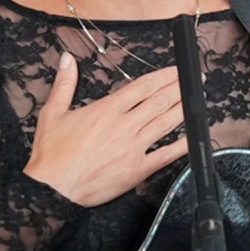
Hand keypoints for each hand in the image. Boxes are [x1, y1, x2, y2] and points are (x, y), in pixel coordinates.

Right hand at [24, 53, 187, 205]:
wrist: (52, 191)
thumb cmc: (51, 155)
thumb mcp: (53, 113)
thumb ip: (64, 84)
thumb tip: (66, 59)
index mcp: (107, 110)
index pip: (143, 87)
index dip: (164, 76)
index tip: (177, 70)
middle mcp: (124, 126)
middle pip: (159, 101)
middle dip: (180, 87)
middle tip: (195, 79)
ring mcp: (133, 148)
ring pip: (166, 123)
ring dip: (184, 108)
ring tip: (198, 98)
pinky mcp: (137, 170)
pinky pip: (165, 155)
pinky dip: (181, 145)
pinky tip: (193, 137)